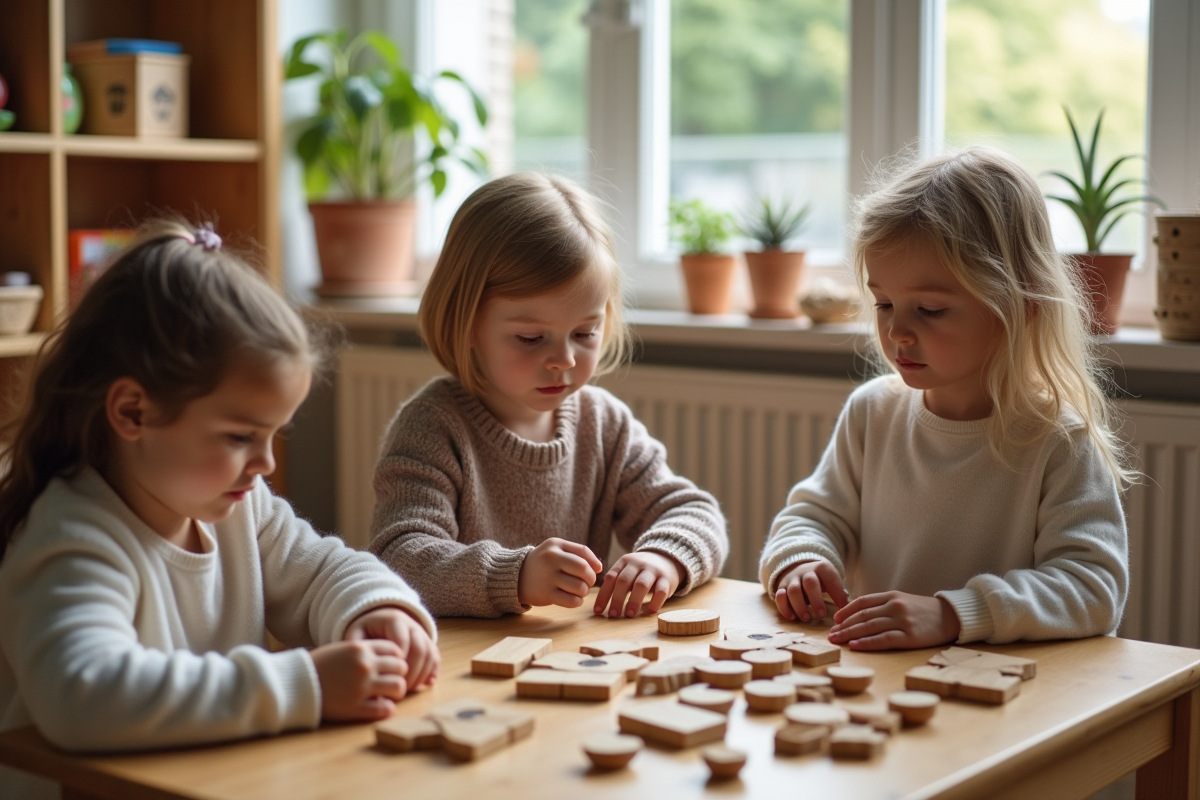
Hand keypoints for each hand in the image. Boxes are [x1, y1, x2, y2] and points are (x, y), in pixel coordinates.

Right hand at [310, 639, 408, 721]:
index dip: (396, 659)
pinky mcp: (355, 707)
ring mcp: (362, 687)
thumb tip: (391, 658)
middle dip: (399, 675)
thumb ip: (365, 651)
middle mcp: (365, 666)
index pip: (396, 650)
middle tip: (391, 681)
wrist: (295, 684)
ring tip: (388, 695)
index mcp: (361, 648)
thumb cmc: (319, 666)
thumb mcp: (342, 649)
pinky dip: (387, 709)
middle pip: (402, 667)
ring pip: (399, 687)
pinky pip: (385, 709)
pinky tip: (381, 707)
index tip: (391, 667)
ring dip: (397, 692)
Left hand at [344, 607, 438, 690]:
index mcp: (394, 620)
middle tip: (401, 688)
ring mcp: (422, 634)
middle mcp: (412, 625)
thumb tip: (363, 666)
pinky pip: (435, 656)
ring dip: (422, 673)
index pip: (402, 641)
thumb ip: (357, 646)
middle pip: (419, 648)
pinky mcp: (428, 642)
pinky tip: (426, 684)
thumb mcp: (357, 633)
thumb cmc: (366, 631)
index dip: (397, 661)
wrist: (380, 620)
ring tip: (411, 689)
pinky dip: (433, 671)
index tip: (388, 678)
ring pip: (430, 653)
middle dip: (412, 671)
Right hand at [517, 538, 602, 607]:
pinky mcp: (546, 594)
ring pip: (579, 587)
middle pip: (583, 569)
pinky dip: (577, 601)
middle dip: (591, 578)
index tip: (595, 570)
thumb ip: (578, 553)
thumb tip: (599, 568)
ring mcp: (547, 577)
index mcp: (555, 545)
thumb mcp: (556, 548)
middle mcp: (551, 559)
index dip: (593, 563)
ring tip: (579, 590)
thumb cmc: (544, 562)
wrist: (516, 576)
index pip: (583, 552)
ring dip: (584, 591)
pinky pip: (571, 601)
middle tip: (587, 582)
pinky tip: (574, 599)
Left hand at [593, 551, 682, 617]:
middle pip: (624, 580)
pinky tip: (650, 611)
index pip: (611, 577)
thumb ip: (615, 583)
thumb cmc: (640, 571)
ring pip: (641, 584)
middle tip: (613, 615)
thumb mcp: (627, 570)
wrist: (666, 559)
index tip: (598, 611)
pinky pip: (661, 590)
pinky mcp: (667, 578)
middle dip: (617, 599)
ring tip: (629, 615)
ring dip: (634, 601)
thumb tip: (599, 607)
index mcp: (624, 562)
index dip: (603, 595)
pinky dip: (655, 602)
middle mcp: (638, 564)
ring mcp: (653, 570)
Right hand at [774, 560, 848, 621]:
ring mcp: (792, 579)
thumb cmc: (820, 579)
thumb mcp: (830, 579)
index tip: (843, 607)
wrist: (798, 567)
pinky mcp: (781, 587)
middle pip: (810, 583)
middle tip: (821, 615)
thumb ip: (838, 590)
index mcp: (821, 568)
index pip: (830, 578)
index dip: (837, 592)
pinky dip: (784, 608)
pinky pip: (779, 596)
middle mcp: (805, 572)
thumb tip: (847, 606)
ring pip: (793, 590)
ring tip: (806, 618)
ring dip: (800, 606)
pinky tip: (792, 617)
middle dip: (816, 600)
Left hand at [827, 591, 960, 649]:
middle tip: (830, 634)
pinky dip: (867, 643)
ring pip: (869, 627)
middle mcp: (895, 606)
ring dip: (850, 634)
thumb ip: (883, 605)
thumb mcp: (903, 600)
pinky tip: (855, 645)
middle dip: (843, 625)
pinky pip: (884, 640)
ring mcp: (902, 621)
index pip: (862, 602)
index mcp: (892, 596)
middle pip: (862, 615)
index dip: (846, 610)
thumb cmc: (924, 611)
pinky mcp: (910, 636)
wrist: (951, 617)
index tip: (835, 619)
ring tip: (837, 640)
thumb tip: (859, 614)